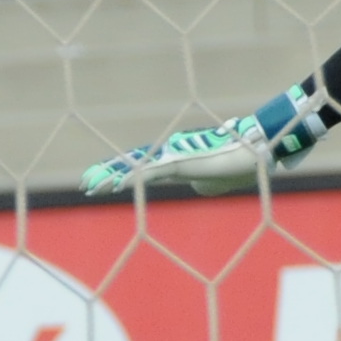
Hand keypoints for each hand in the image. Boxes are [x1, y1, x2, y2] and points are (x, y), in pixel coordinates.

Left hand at [80, 90, 326, 199]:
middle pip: (132, 163)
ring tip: (88, 186)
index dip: (120, 171)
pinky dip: (128, 181)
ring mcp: (174, 158)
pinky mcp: (180, 163)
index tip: (100, 179)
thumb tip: (202, 186)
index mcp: (177, 159)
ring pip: (134, 167)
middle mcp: (171, 155)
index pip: (142, 165)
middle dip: (107, 172)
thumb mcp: (216, 180)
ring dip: (109, 178)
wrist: (255, 152)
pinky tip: (112, 188)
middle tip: (84, 182)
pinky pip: (148, 173)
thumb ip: (204, 181)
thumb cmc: (239, 163)